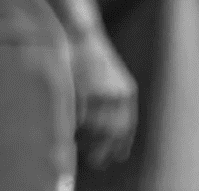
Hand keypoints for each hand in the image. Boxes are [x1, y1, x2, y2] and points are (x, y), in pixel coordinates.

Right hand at [71, 31, 137, 168]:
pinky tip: (71, 134)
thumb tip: (111, 132)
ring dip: (88, 143)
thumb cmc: (96, 59)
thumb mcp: (114, 79)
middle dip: (104, 150)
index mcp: (127, 92)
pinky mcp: (81, 92)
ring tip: (82, 150)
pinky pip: (78, 120)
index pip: (128, 126)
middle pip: (112, 133)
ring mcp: (99, 94)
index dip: (123, 144)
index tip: (118, 157)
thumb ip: (117, 102)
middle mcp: (117, 95)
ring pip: (94, 129)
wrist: (83, 36)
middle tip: (97, 162)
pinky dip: (75, 131)